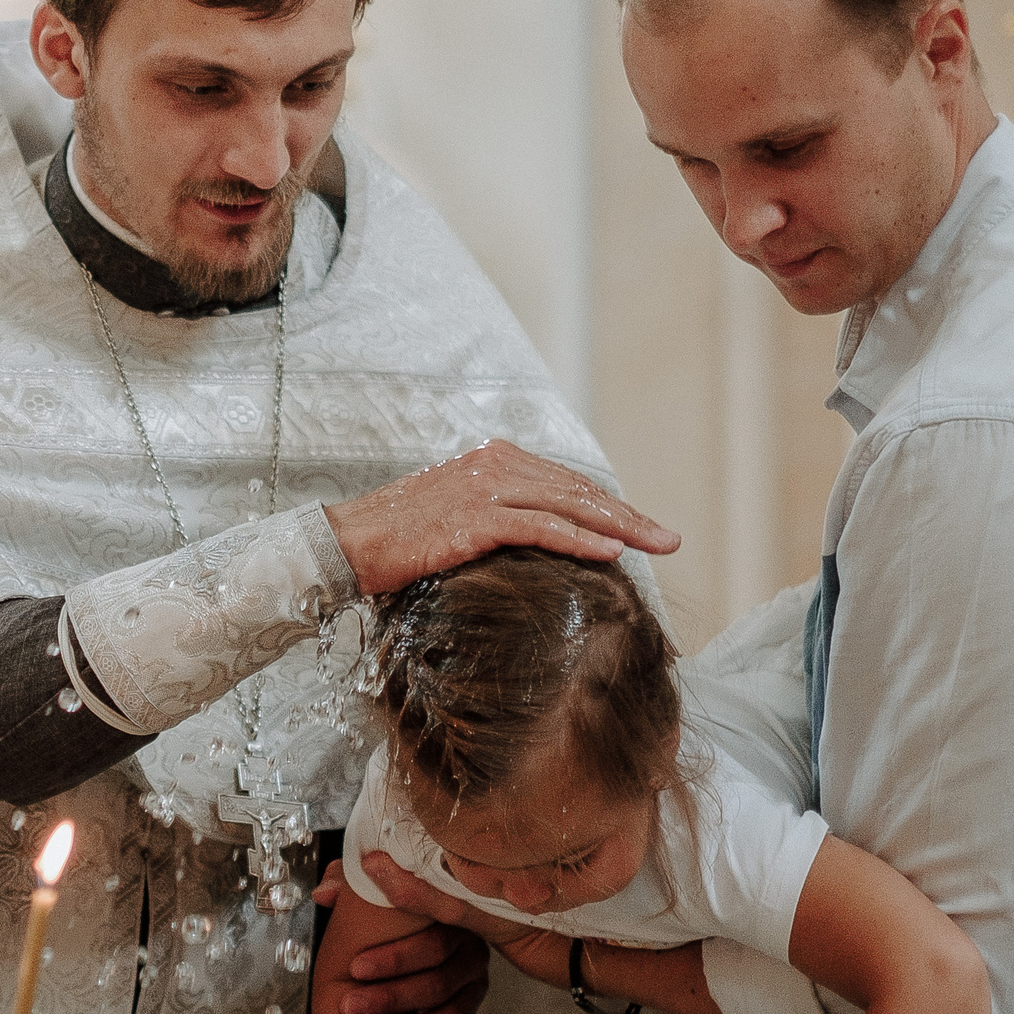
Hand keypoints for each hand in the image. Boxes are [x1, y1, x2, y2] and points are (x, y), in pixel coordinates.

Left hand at [310, 862, 487, 1013]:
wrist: (408, 950)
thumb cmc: (385, 923)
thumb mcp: (371, 901)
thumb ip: (350, 889)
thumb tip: (323, 893)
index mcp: (450, 920)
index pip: (431, 940)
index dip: (394, 956)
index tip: (354, 968)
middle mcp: (470, 953)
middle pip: (438, 980)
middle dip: (391, 997)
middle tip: (349, 1007)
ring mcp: (474, 986)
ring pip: (452, 1013)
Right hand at [322, 439, 680, 596]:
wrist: (346, 544)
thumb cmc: (393, 541)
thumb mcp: (451, 521)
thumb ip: (493, 521)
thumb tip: (528, 545)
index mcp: (493, 461)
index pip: (565, 483)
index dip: (608, 506)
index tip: (640, 527)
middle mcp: (495, 465)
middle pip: (578, 490)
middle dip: (628, 515)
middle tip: (668, 538)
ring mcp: (486, 489)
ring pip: (570, 505)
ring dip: (620, 526)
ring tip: (655, 544)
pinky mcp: (476, 518)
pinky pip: (542, 527)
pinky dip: (581, 538)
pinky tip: (612, 552)